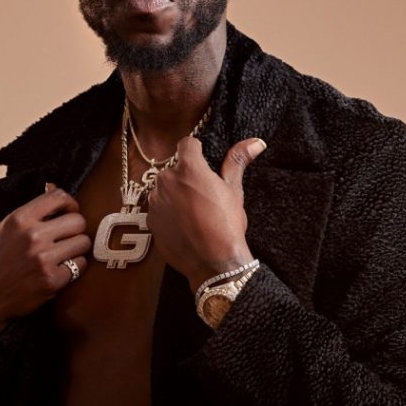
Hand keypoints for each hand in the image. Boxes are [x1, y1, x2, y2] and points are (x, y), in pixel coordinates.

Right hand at [0, 183, 90, 334]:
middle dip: (76, 228)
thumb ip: (31, 210)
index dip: (70, 203)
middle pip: (78, 220)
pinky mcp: (52, 280)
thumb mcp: (5, 227)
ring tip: (63, 254)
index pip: (59, 197)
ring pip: (83, 242)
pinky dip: (74, 268)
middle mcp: (32, 236)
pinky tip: (59, 270)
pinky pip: (81, 265)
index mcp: (19, 219)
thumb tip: (54, 186)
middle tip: (67, 237)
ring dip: (77, 248)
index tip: (68, 212)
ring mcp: (43, 259)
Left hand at [146, 136, 266, 291]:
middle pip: (175, 169)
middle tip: (204, 195)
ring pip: (165, 189)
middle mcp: (166, 181)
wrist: (213, 264)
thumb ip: (238, 161)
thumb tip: (256, 142)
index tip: (204, 162)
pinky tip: (185, 225)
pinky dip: (168, 213)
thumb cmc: (226, 225)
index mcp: (188, 168)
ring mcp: (155, 202)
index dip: (197, 151)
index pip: (187, 144)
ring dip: (175, 195)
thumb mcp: (234, 190)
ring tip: (194, 213)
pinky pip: (158, 209)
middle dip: (187, 177)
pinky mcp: (150, 221)